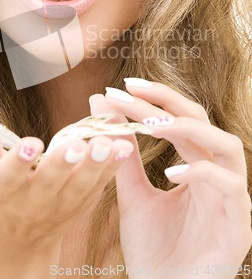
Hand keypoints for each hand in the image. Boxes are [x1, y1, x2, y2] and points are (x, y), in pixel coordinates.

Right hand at [0, 128, 133, 276]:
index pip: (7, 177)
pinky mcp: (82, 204)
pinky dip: (112, 168)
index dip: (18, 162)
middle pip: (47, 184)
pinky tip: (124, 148)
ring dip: (94, 166)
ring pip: (78, 188)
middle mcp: (32, 201)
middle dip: (61, 164)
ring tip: (106, 145)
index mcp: (1, 189)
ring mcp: (60, 206)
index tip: (31, 144)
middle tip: (75, 146)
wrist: (15, 232)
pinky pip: (97, 187)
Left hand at [90, 81, 251, 277]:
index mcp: (195, 166)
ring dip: (189, 129)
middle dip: (168, 101)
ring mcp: (231, 198)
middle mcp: (216, 175)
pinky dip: (201, 173)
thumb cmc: (152, 251)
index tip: (120, 87)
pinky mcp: (239, 224)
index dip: (155, 100)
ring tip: (152, 124)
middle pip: (202, 121)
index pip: (180, 119)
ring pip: (226, 146)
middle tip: (131, 89)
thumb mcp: (131, 195)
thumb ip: (121, 153)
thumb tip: (100, 106)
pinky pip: (230, 186)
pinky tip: (170, 171)